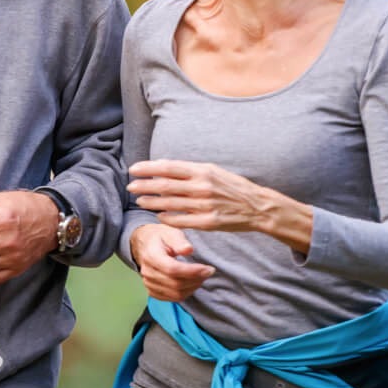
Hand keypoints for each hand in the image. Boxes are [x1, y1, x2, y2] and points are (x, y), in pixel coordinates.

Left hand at [128, 159, 271, 232]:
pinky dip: (167, 217)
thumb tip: (162, 165)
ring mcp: (204, 205)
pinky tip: (158, 215)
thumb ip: (189, 169)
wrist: (257, 206)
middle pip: (165, 185)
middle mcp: (202, 186)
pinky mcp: (208, 222)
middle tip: (130, 186)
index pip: (168, 167)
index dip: (148, 168)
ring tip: (139, 200)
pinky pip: (181, 220)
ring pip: (170, 203)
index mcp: (202, 171)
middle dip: (144, 185)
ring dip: (151, 202)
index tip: (133, 169)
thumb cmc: (232, 186)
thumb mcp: (213, 170)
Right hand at [129, 223, 213, 301]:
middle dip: (196, 279)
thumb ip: (179, 241)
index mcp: (151, 256)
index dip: (192, 272)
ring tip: (202, 276)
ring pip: (176, 293)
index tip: (208, 268)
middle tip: (208, 271)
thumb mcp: (169, 232)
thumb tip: (188, 249)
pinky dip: (186, 293)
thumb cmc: (159, 237)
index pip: (172, 269)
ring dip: (193, 287)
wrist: (144, 245)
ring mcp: (148, 283)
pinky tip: (192, 283)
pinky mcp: (152, 291)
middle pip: (176, 284)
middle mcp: (148, 272)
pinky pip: (172, 298)